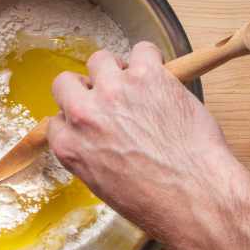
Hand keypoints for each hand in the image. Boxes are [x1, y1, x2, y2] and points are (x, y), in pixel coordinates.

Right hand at [46, 42, 249, 249]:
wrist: (192, 192)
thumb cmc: (153, 199)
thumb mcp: (102, 185)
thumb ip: (90, 154)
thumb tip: (101, 138)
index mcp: (69, 146)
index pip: (57, 120)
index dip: (76, 118)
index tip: (91, 121)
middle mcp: (85, 115)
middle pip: (65, 83)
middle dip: (84, 88)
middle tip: (106, 97)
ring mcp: (114, 91)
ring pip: (100, 59)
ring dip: (114, 70)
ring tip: (134, 85)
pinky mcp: (147, 76)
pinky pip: (141, 49)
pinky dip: (148, 59)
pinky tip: (158, 76)